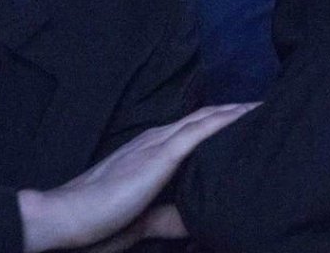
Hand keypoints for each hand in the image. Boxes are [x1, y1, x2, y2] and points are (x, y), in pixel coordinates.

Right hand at [19, 103, 257, 252]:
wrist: (66, 218)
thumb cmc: (95, 222)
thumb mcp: (139, 219)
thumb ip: (164, 217)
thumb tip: (190, 222)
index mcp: (148, 152)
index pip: (191, 131)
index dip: (218, 122)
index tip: (244, 121)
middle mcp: (155, 141)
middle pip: (204, 118)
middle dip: (234, 111)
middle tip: (263, 107)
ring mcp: (157, 145)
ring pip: (206, 119)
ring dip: (236, 111)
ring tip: (263, 106)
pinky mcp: (160, 156)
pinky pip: (200, 131)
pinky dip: (226, 121)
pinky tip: (245, 116)